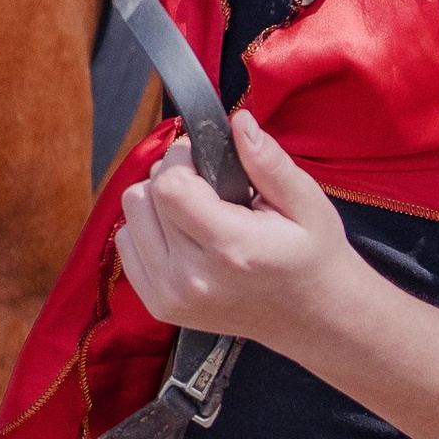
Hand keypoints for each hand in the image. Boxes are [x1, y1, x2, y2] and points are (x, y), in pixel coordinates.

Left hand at [113, 113, 363, 364]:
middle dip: (172, 176)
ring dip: (157, 203)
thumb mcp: (307, 202)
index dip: (182, 159)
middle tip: (208, 186)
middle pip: (144, 197)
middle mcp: (192, 278)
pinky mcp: (160, 306)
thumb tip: (238, 122)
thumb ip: (269, 162)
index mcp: (231, 249)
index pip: (169, 186)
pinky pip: (126, 246)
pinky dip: (148, 231)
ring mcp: (171, 297)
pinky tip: (184, 235)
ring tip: (198, 210)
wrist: (312, 316)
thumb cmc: (312, 256)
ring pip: (130, 218)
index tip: (205, 158)